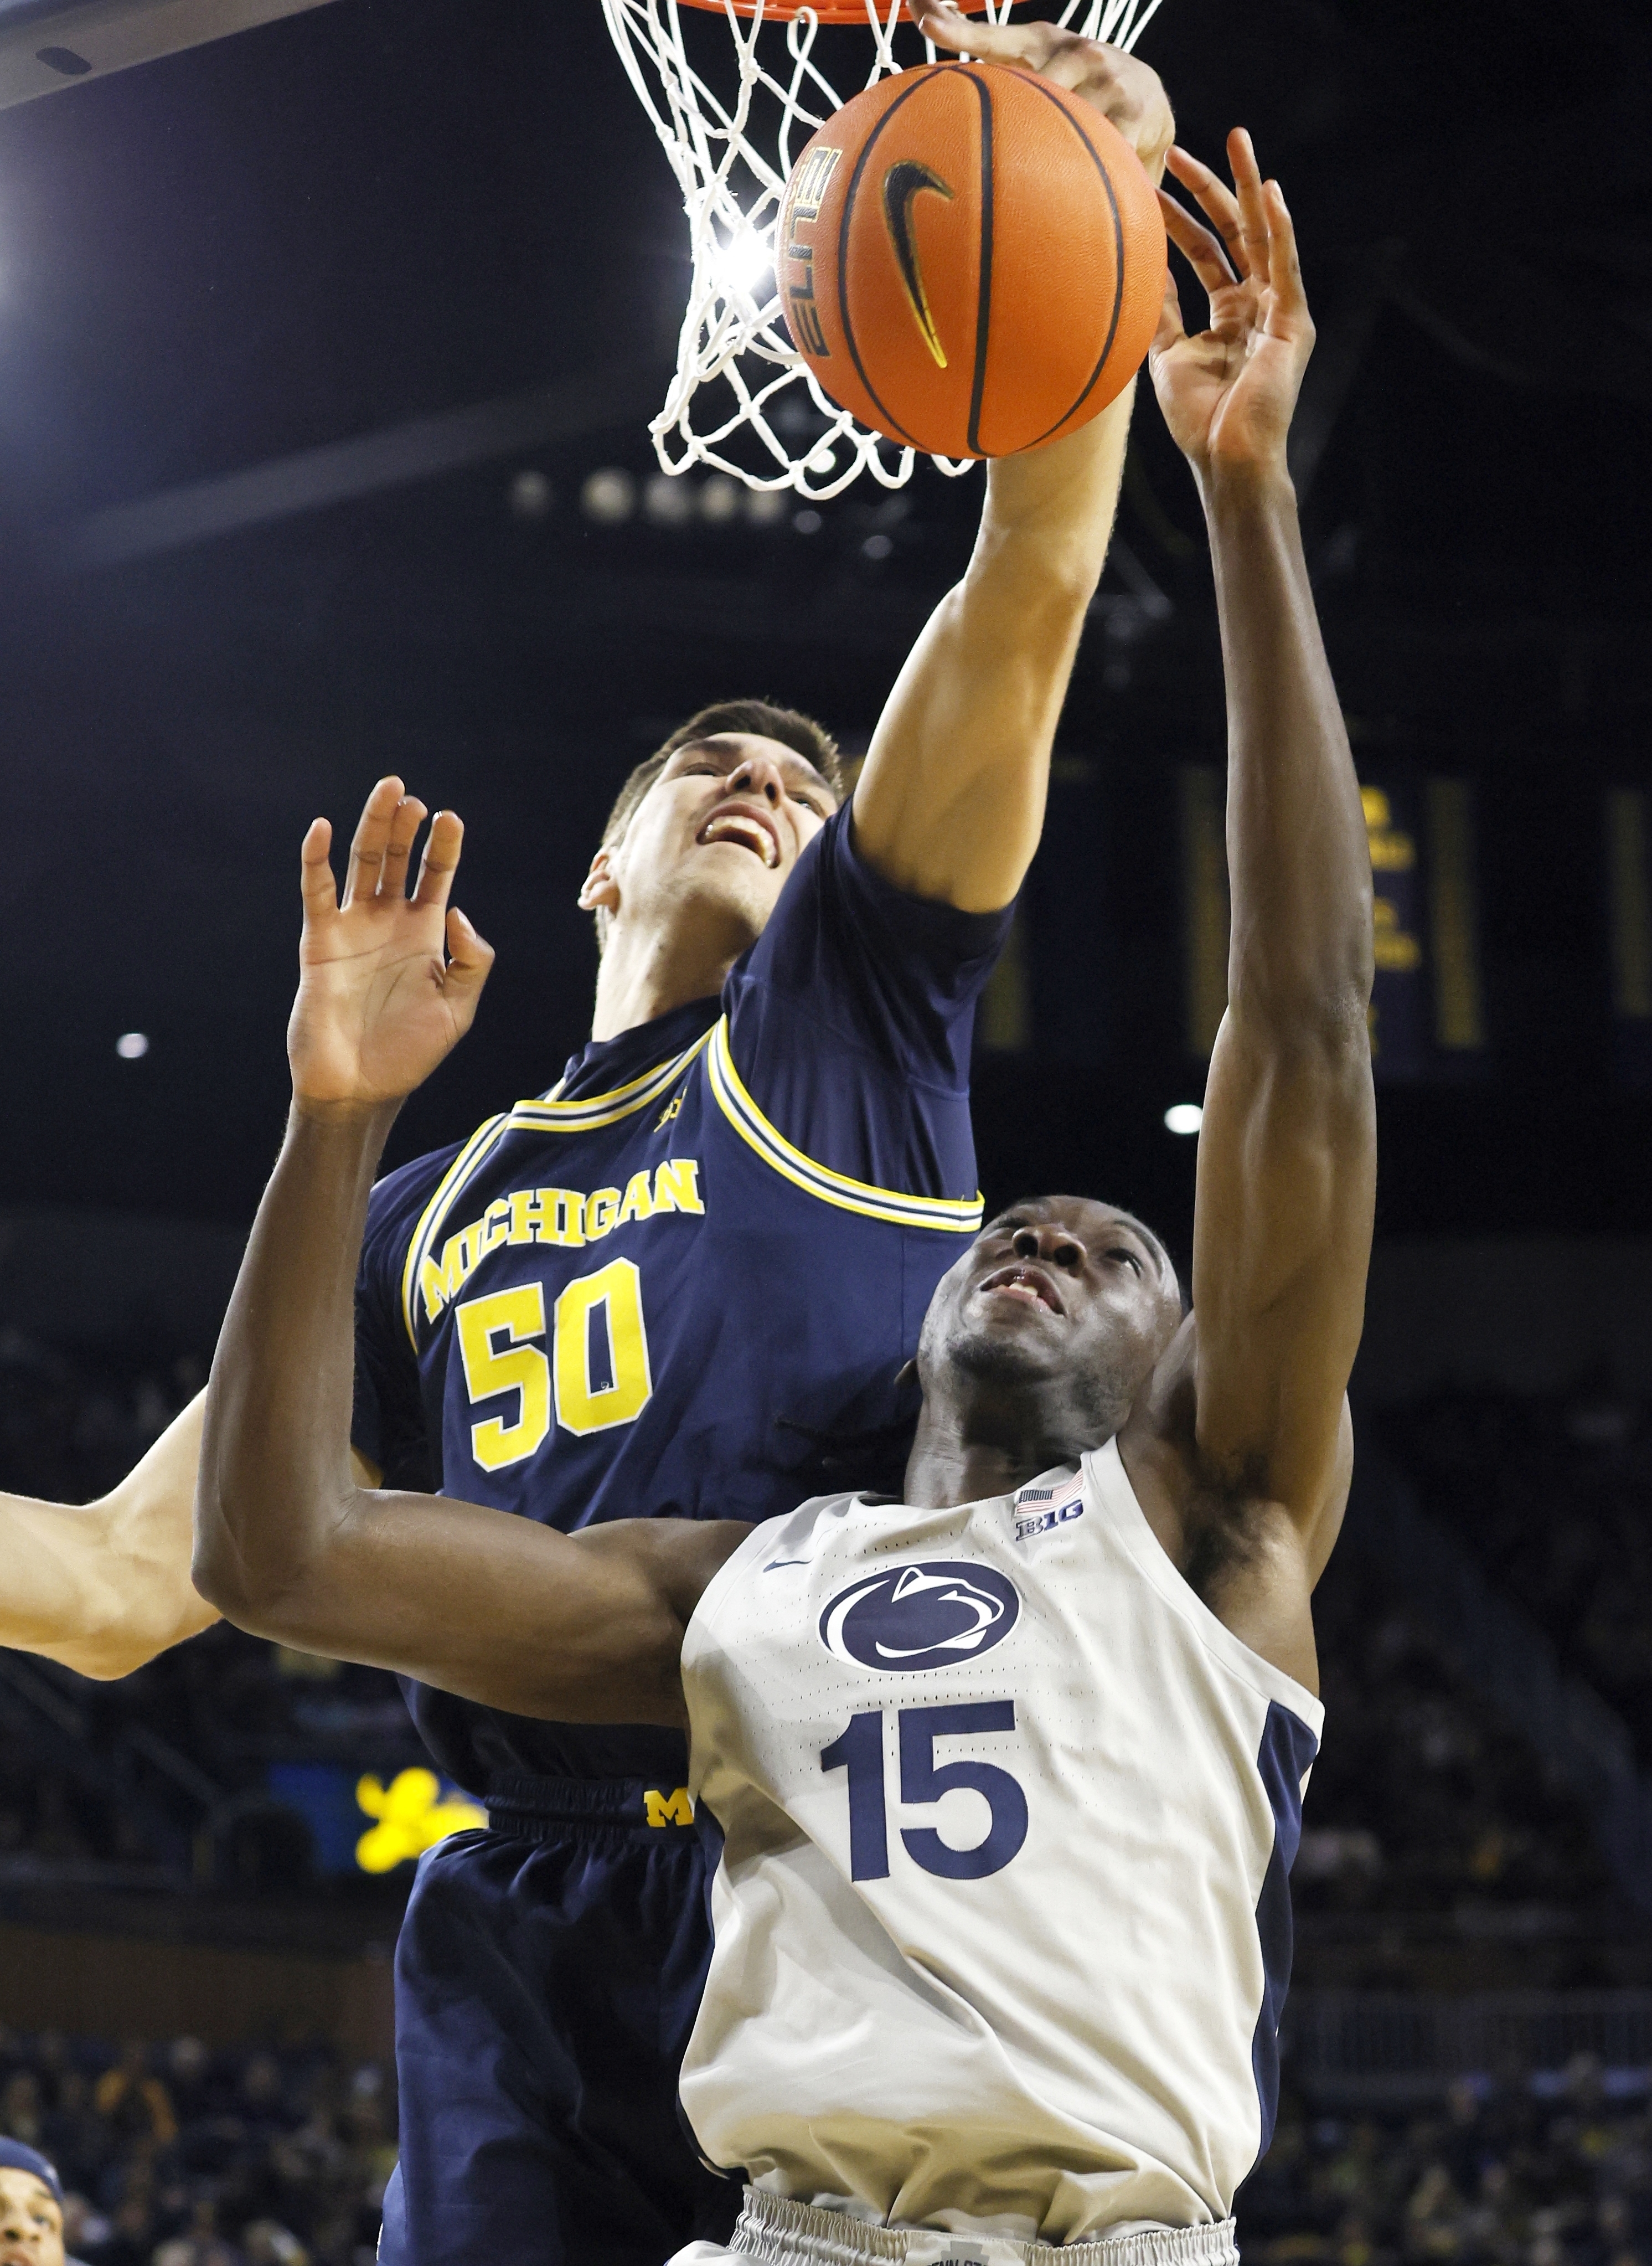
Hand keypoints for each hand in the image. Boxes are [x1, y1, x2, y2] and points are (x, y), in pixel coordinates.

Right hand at [289, 777, 493, 1111]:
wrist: (360, 1088)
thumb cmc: (410, 1054)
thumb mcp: (458, 1010)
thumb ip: (471, 961)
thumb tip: (457, 910)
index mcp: (425, 935)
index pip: (436, 876)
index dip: (444, 847)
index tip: (451, 819)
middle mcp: (388, 924)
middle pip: (397, 859)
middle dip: (405, 825)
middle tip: (413, 796)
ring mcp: (353, 929)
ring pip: (361, 864)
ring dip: (372, 827)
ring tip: (388, 792)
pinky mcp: (320, 942)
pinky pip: (316, 893)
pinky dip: (315, 860)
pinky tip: (321, 828)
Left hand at [909, 0, 1173, 183]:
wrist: (1151, 103)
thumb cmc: (1079, 91)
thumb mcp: (1041, 74)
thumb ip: (997, 76)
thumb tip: (936, 57)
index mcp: (1043, 42)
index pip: (994, 36)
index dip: (959, 31)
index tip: (926, 24)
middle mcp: (1075, 51)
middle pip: (1030, 89)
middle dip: (1016, 113)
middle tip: (1004, 141)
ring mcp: (1107, 79)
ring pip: (1063, 120)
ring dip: (1052, 149)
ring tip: (1050, 163)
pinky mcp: (1132, 112)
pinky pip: (1099, 147)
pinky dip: (1089, 165)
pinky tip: (1088, 175)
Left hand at [1149, 130, 1314, 482]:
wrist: (1227, 461)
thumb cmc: (1200, 419)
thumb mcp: (1168, 355)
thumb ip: (1161, 312)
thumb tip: (1138, 269)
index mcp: (1229, 312)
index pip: (1204, 250)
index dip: (1177, 216)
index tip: (1150, 183)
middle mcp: (1256, 303)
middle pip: (1231, 232)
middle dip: (1207, 188)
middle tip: (1177, 149)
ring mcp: (1277, 310)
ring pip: (1261, 235)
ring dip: (1247, 187)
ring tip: (1235, 140)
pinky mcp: (1292, 323)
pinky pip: (1284, 266)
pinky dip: (1279, 228)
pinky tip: (1269, 192)